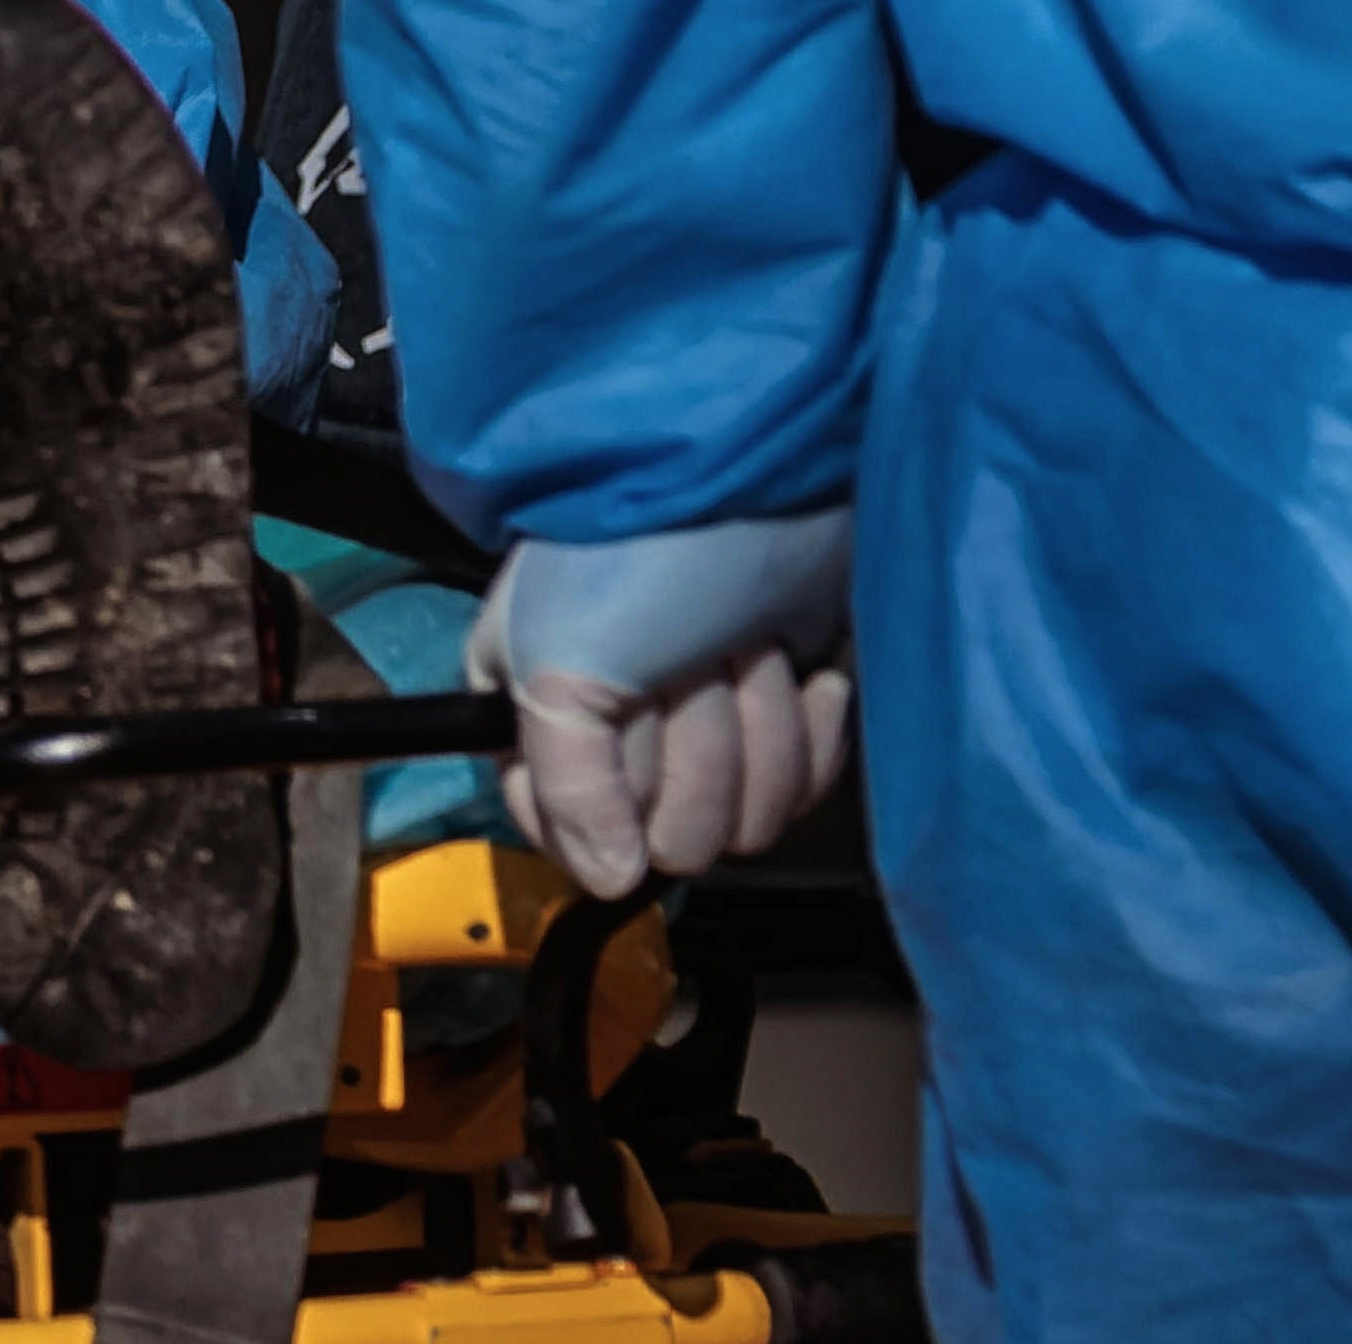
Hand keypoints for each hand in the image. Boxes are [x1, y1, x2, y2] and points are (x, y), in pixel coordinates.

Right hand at [467, 508, 854, 899]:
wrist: (758, 469)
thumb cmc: (636, 549)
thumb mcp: (560, 663)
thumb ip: (564, 789)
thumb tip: (611, 881)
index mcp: (539, 713)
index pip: (566, 835)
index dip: (610, 806)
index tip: (629, 736)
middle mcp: (620, 729)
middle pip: (671, 834)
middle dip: (699, 747)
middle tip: (692, 662)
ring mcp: (708, 723)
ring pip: (745, 819)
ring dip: (759, 728)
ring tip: (746, 644)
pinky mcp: (783, 712)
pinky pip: (802, 784)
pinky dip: (812, 728)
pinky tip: (801, 666)